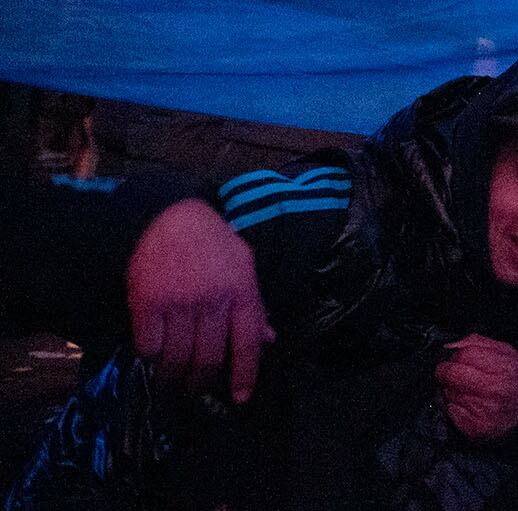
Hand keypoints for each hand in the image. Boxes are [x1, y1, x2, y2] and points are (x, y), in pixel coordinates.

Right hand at [127, 198, 274, 402]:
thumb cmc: (212, 244)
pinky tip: (153, 356)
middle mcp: (212, 301)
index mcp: (241, 292)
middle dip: (201, 383)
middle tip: (194, 391)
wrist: (167, 220)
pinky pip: (149, 347)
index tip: (240, 398)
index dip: (245, 375)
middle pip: (208, 359)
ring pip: (177, 359)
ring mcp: (179, 304)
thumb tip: (268, 339)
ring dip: (173, 379)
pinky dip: (151, 358)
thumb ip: (254, 305)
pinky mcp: (147, 304)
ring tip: (171, 383)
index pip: (247, 343)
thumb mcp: (243, 266)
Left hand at [436, 335, 517, 442]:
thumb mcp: (506, 353)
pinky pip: (451, 411)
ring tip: (466, 390)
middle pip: (453, 374)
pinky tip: (467, 405)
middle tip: (447, 373)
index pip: (465, 354)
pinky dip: (455, 407)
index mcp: (505, 368)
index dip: (455, 355)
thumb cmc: (516, 380)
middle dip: (445, 372)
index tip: (452, 359)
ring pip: (449, 393)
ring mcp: (485, 411)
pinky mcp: (476, 428)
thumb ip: (478, 343)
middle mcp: (495, 390)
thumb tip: (451, 346)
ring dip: (451, 390)